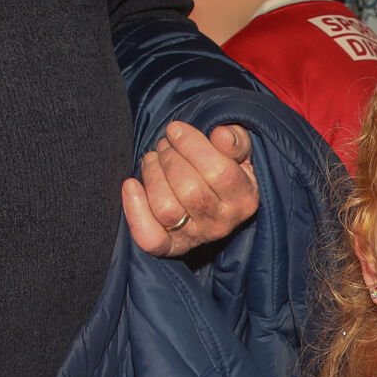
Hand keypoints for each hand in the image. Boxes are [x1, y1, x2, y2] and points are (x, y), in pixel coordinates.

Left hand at [121, 121, 258, 257]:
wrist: (211, 194)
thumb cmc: (223, 164)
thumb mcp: (238, 149)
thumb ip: (236, 139)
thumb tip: (222, 136)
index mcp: (244, 199)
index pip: (220, 173)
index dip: (192, 146)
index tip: (176, 130)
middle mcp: (223, 224)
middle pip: (190, 191)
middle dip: (170, 158)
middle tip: (165, 146)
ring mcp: (197, 237)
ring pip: (167, 210)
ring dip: (152, 176)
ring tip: (153, 160)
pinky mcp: (172, 246)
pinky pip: (151, 239)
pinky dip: (136, 212)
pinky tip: (132, 185)